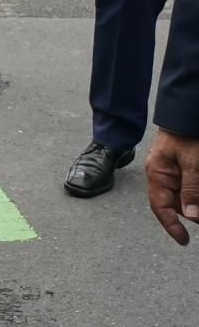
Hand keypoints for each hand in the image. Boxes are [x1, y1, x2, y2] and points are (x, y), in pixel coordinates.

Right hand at [147, 128, 198, 243]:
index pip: (160, 206)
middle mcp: (163, 175)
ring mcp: (174, 172)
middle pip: (176, 204)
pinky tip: (198, 195)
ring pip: (185, 197)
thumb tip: (191, 216)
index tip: (184, 241)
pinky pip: (190, 187)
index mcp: (158, 173)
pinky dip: (195, 194)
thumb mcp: (193, 162)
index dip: (171, 226)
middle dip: (191, 213)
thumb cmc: (188, 134)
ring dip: (194, 203)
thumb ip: (192, 188)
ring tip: (198, 202)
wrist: (187, 112)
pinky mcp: (184, 169)